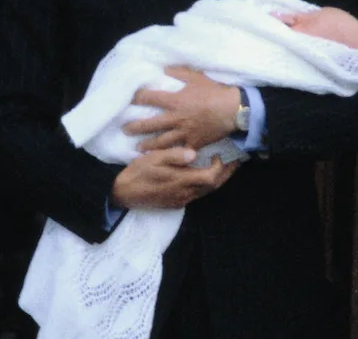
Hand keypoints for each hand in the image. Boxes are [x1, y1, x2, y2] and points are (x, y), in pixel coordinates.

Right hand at [110, 147, 239, 208]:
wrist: (123, 193)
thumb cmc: (138, 172)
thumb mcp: (154, 158)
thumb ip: (174, 155)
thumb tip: (194, 153)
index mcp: (182, 181)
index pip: (211, 177)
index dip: (221, 167)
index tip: (219, 154)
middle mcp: (185, 193)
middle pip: (213, 186)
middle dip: (226, 174)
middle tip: (234, 162)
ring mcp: (181, 200)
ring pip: (206, 191)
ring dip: (216, 180)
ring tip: (222, 167)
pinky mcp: (176, 203)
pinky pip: (197, 194)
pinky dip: (205, 185)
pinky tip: (202, 175)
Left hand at [125, 67, 242, 150]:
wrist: (233, 110)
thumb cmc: (214, 92)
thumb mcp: (196, 77)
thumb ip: (178, 72)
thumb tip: (163, 68)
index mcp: (175, 101)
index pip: (150, 98)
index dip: (137, 98)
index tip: (129, 99)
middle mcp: (176, 118)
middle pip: (150, 124)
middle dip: (135, 127)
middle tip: (125, 129)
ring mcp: (184, 133)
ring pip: (161, 141)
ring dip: (147, 145)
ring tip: (137, 148)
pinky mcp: (193, 143)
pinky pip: (178, 151)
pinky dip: (169, 155)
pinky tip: (161, 158)